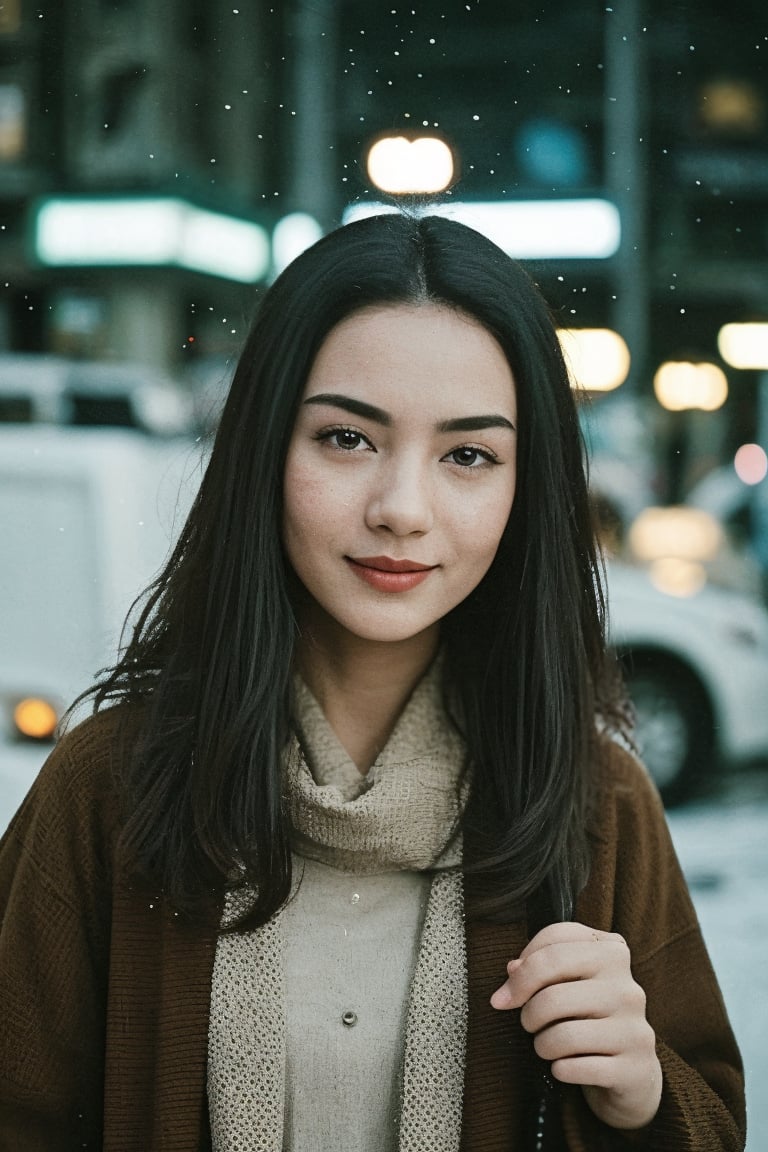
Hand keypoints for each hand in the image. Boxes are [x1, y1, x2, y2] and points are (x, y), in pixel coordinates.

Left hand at [490, 921, 661, 1130]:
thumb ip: (542, 967)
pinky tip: (564, 1067)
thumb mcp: (571, 984)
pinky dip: (559, 1070)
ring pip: (563, 1035)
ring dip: (543, 1045)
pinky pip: (576, 1068)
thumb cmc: (592, 1018)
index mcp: (612, 952)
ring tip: (547, 1046)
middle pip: (552, 994)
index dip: (522, 968)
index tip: (507, 993)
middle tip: (528, 1023)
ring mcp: (634, 1028)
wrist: (632, 1071)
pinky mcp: (633, 1068)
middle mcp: (627, 986)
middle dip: (528, 1013)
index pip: (556, 941)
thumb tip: (513, 969)